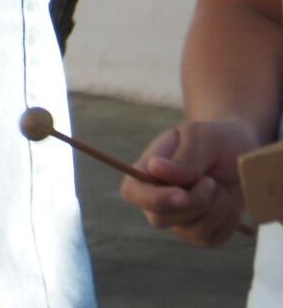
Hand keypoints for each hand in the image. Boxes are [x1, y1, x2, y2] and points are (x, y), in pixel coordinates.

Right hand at [120, 120, 259, 247]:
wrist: (246, 155)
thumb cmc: (219, 141)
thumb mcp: (203, 139)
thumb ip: (183, 158)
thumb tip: (155, 168)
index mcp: (148, 169)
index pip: (133, 192)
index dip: (153, 199)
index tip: (183, 195)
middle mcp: (159, 197)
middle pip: (160, 219)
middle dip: (194, 204)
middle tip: (212, 182)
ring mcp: (180, 218)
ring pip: (190, 232)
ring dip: (215, 211)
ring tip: (220, 188)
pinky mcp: (202, 232)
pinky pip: (211, 240)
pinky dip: (227, 223)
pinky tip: (228, 204)